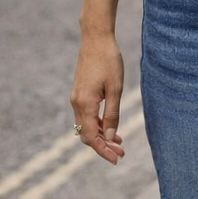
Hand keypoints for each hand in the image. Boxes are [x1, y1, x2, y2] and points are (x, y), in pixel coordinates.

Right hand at [70, 34, 125, 164]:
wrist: (96, 39)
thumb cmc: (109, 61)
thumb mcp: (115, 89)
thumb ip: (112, 114)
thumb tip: (110, 136)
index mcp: (85, 103)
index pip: (91, 137)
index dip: (103, 150)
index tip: (116, 159)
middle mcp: (76, 103)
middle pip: (86, 135)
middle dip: (103, 146)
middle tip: (121, 153)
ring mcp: (76, 98)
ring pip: (86, 126)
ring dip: (101, 136)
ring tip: (119, 143)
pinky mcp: (79, 93)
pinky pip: (86, 115)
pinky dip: (97, 124)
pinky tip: (110, 127)